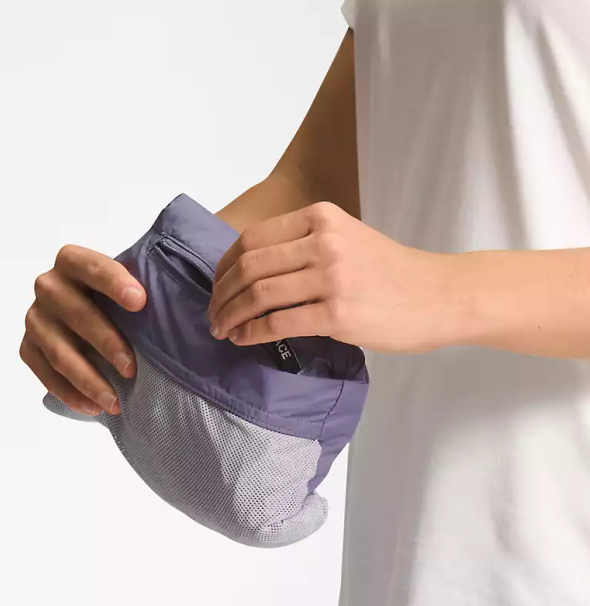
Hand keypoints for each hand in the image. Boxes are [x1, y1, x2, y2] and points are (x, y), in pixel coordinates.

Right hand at [20, 245, 146, 415]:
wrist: (88, 315)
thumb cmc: (119, 301)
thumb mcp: (132, 284)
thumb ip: (150, 282)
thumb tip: (198, 296)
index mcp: (72, 262)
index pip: (89, 266)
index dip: (113, 282)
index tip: (141, 302)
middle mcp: (48, 286)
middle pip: (75, 313)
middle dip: (106, 342)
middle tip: (133, 368)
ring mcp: (36, 318)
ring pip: (59, 350)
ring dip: (89, 379)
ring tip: (115, 401)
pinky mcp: (29, 347)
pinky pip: (45, 374)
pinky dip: (71, 394)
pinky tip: (95, 408)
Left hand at [207, 202, 460, 353]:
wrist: (439, 295)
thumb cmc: (393, 272)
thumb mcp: (348, 239)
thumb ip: (305, 246)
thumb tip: (254, 272)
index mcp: (320, 218)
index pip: (252, 240)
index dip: (224, 267)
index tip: (217, 287)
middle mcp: (323, 242)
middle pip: (249, 267)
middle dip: (221, 295)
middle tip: (213, 315)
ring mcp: (331, 277)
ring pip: (258, 295)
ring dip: (231, 316)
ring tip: (222, 330)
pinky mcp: (338, 313)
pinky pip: (278, 323)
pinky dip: (252, 333)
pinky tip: (243, 340)